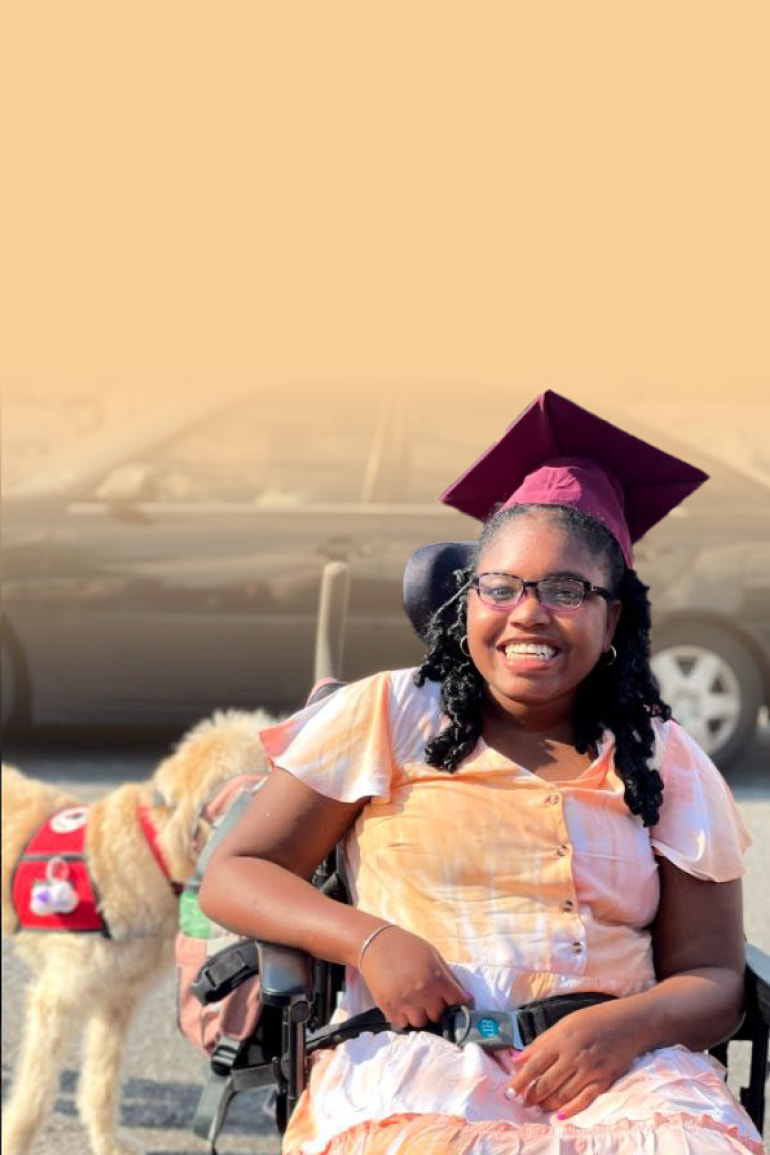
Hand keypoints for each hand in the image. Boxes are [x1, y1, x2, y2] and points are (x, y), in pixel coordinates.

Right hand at [359, 925, 471, 1028]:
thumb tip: (468, 999)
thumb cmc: (407, 947)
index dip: (457, 1003)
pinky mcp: (389, 1008)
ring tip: (413, 999)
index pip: (457, 1002)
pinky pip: (403, 1023)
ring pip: (420, 1022)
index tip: (452, 1002)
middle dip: (435, 1007)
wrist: (375, 944)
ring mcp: (405, 1002)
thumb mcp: (433, 955)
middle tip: (426, 995)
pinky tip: (401, 1002)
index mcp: (437, 978)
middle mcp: (423, 992)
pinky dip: (403, 1016)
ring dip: (419, 1014)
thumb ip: (450, 978)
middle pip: (438, 1015)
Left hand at [507, 1000, 641, 1118]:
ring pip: (563, 1094)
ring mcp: (590, 1070)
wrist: (627, 1023)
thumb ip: (540, 1043)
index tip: (509, 1093)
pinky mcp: (604, 1081)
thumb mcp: (562, 1024)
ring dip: (548, 1103)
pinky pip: (585, 1100)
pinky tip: (559, 1115)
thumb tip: (517, 1059)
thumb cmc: (591, 1020)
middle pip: (547, 1083)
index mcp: (561, 1040)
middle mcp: (574, 1056)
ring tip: (539, 1106)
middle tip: (524, 1102)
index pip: (534, 1065)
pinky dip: (570, 1110)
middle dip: (532, 1095)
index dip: (520, 1081)